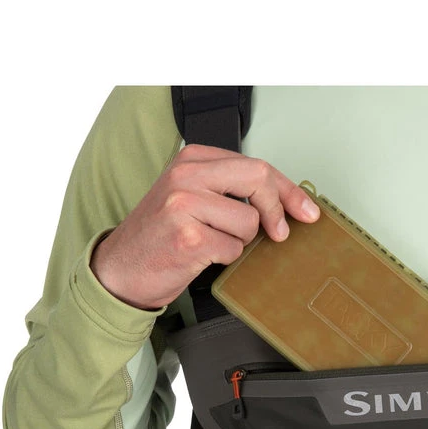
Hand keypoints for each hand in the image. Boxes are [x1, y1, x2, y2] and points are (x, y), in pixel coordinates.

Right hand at [89, 143, 320, 309]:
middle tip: (280, 233)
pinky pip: (233, 249)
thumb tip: (284, 202)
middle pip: (259, 180)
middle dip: (278, 209)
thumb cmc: (159, 236)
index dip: (288, 190)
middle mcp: (186, 176)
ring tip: (211, 243)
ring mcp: (185, 205)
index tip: (307, 210)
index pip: (255, 165)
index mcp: (191, 160)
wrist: (120, 269)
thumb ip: (229, 190)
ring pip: (249, 222)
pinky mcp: (188, 237)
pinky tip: (201, 256)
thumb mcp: (190, 198)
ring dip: (239, 242)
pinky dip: (224, 258)